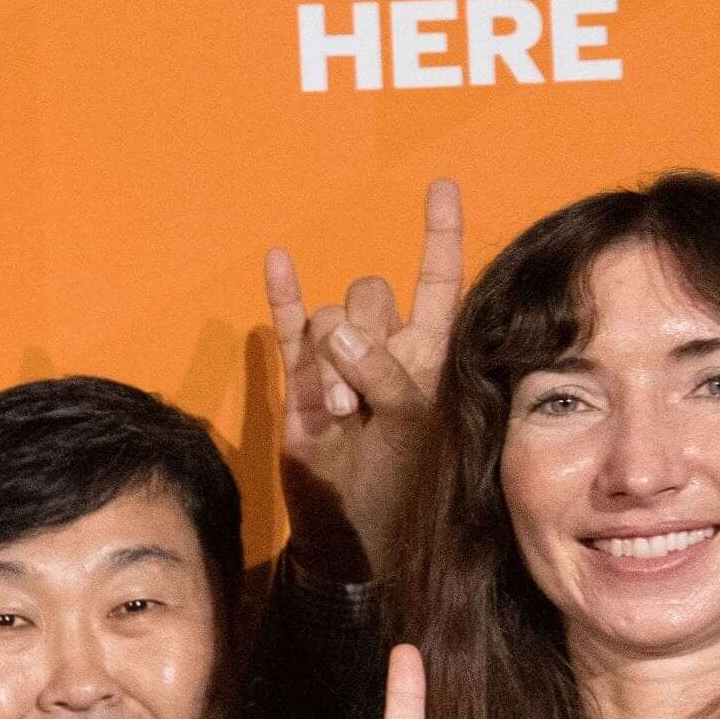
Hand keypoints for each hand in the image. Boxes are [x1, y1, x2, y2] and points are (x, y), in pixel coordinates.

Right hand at [264, 178, 460, 586]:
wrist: (356, 533)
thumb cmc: (405, 484)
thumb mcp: (414, 424)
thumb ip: (382, 373)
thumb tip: (332, 329)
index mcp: (432, 352)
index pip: (440, 279)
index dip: (439, 233)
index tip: (439, 185)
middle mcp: (388, 346)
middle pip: (373, 295)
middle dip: (363, 341)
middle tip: (363, 404)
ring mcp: (341, 362)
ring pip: (331, 318)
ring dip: (332, 362)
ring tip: (340, 412)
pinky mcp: (301, 382)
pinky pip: (289, 328)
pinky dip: (283, 296)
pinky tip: (279, 262)